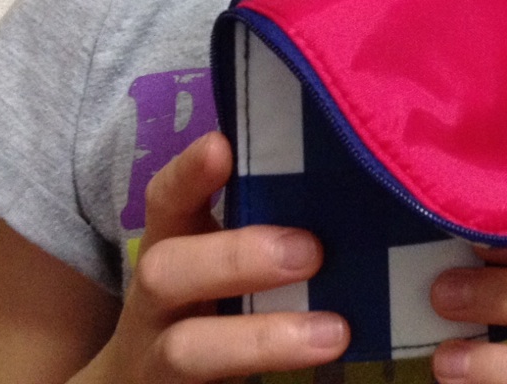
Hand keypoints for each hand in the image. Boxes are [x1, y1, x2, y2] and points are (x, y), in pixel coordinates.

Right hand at [71, 131, 348, 382]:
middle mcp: (154, 304)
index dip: (188, 174)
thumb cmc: (208, 307)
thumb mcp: (220, 265)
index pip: (166, 202)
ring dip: (263, 340)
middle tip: (310, 251)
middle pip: (163, 272)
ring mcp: (159, 361)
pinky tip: (318, 367)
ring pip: (187, 352)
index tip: (221, 145)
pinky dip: (273, 380)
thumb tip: (352, 196)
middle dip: (234, 257)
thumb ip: (264, 230)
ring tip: (332, 333)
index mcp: (170, 250)